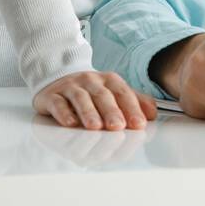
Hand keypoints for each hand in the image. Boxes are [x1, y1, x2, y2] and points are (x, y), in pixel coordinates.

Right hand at [32, 70, 156, 129]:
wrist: (58, 79)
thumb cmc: (91, 92)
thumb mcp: (114, 93)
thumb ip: (135, 102)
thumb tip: (153, 114)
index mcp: (109, 80)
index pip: (123, 93)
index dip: (132, 108)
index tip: (139, 124)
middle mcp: (90, 81)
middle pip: (102, 95)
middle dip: (111, 111)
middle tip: (117, 127)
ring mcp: (70, 87)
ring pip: (80, 98)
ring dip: (88, 112)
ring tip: (95, 127)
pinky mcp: (52, 96)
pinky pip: (58, 103)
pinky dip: (64, 113)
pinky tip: (70, 123)